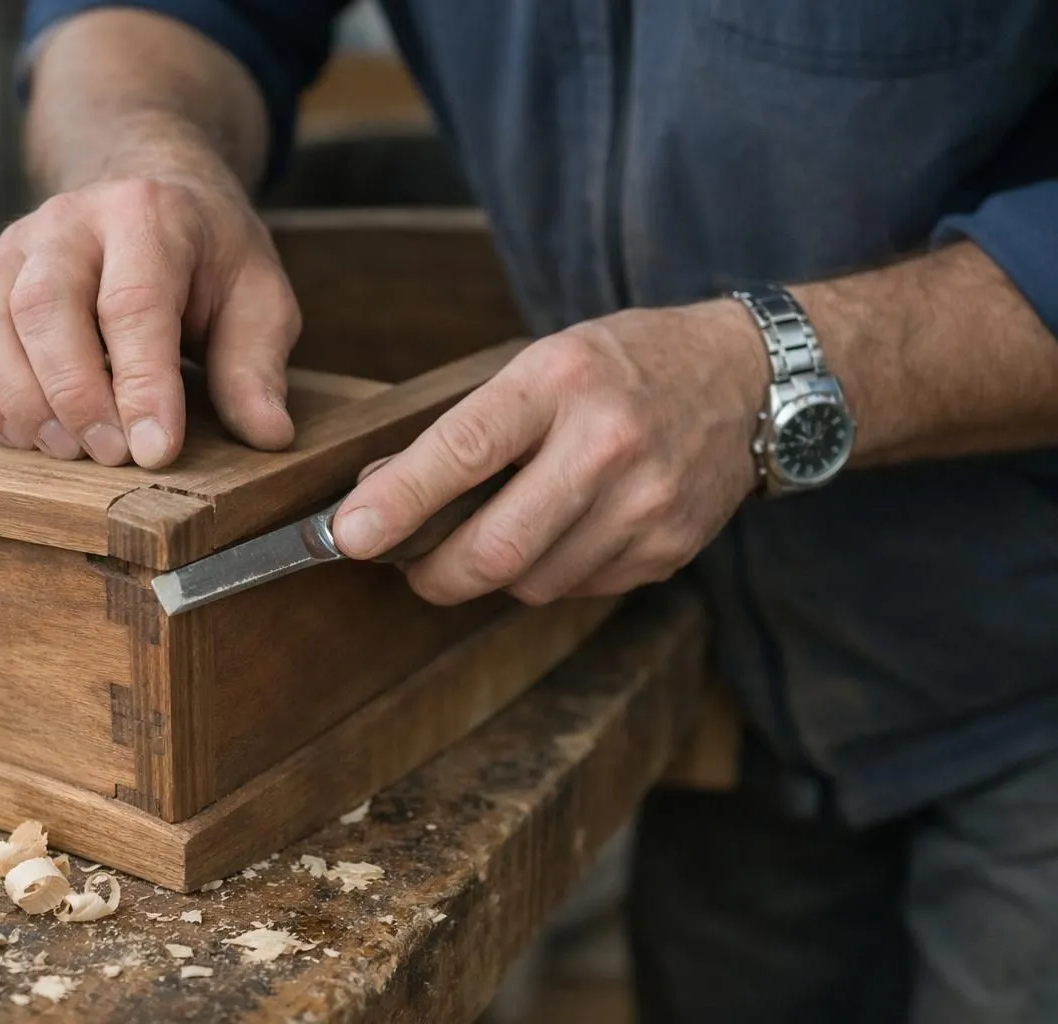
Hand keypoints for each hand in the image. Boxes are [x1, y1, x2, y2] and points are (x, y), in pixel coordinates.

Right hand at [0, 174, 299, 466]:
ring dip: (22, 403)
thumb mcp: (257, 297)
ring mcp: (12, 250)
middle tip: (109, 456)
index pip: (133, 302)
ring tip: (69, 451)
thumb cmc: (207, 260)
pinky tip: (23, 434)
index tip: (155, 450)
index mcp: (147, 214)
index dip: (142, 385)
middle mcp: (67, 221)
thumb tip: (268, 433)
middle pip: (45, 307)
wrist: (148, 198)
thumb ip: (256, 364)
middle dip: (74, 395)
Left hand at [331, 300, 770, 604]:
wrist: (746, 380)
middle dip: (433, 573)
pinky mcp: (669, 550)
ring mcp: (646, 504)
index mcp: (560, 381)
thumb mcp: (541, 364)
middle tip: (410, 566)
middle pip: (496, 548)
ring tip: (500, 532)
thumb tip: (376, 493)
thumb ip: (466, 428)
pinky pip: (578, 589)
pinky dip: (550, 574)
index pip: (462, 449)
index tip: (348, 535)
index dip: (397, 501)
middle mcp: (608, 443)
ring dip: (495, 574)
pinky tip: (563, 532)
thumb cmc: (622, 366)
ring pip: (531, 583)